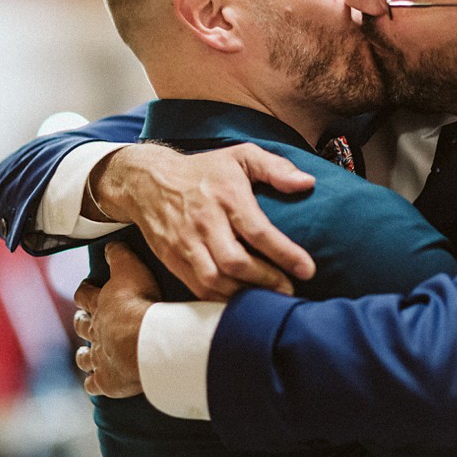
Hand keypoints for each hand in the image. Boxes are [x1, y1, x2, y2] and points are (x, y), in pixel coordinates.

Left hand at [73, 242, 159, 397]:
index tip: (87, 288)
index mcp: (100, 304)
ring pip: (84, 357)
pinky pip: (94, 385)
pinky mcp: (107, 380)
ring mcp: (99, 357)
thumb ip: (119, 255)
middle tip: (84, 321)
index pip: (85, 295)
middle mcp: (96, 331)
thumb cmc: (138, 302)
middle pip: (82, 326)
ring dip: (84, 355)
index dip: (85, 291)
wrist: (144, 340)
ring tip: (85, 355)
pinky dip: (93, 384)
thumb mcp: (130, 268)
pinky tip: (96, 384)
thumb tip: (110, 245)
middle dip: (82, 323)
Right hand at [90, 143, 316, 300]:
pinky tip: (240, 301)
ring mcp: (185, 243)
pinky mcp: (172, 259)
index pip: (257, 230)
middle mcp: (204, 222)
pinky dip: (221, 300)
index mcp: (226, 196)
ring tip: (268, 300)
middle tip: (289, 290)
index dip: (285, 253)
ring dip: (244, 295)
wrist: (148, 181)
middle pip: (235, 262)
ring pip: (215, 280)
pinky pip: (198, 288)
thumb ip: (275, 167)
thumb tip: (307, 183)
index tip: (308, 270)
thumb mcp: (241, 156)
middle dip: (266, 281)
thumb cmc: (204, 170)